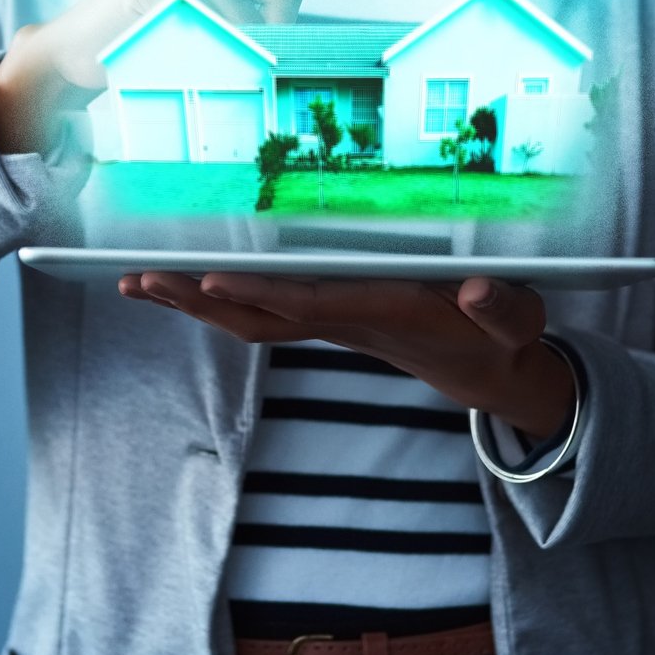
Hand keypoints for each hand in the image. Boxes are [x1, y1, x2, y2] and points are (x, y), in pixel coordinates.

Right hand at [0, 0, 355, 152]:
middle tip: (225, 44)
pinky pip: (205, 24)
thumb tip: (273, 39)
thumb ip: (257, 18)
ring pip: (243, 17)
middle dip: (270, 35)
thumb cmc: (169, 31)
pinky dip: (194, 48)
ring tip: (183, 38)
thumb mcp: (223, 18)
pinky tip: (163, 37)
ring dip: (223, 48)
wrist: (93, 44)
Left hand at [115, 271, 575, 439]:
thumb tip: (477, 291)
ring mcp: (333, 324)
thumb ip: (502, 308)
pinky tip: (183, 284)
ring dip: (193, 302)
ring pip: (252, 317)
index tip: (210, 278)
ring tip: (136, 282)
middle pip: (260, 316)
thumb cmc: (504, 340)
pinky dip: (219, 297)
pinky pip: (264, 311)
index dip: (260, 292)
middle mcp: (346, 323)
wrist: (493, 376)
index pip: (312, 303)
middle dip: (199, 300)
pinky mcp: (331, 318)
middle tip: (139, 280)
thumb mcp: (518, 324)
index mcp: (385, 315)